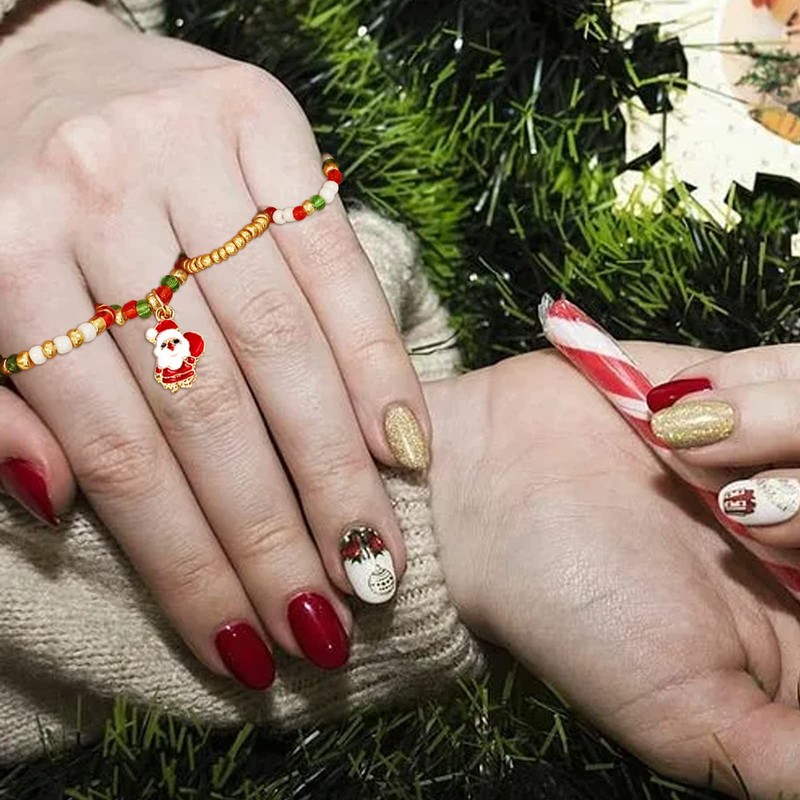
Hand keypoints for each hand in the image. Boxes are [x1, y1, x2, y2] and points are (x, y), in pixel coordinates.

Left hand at [0, 0, 430, 685]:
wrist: (40, 54)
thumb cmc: (9, 198)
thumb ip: (3, 405)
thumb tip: (59, 505)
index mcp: (3, 256)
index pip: (117, 450)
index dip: (186, 561)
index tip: (243, 643)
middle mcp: (95, 198)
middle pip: (206, 404)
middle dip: (274, 531)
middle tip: (326, 622)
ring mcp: (186, 151)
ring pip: (280, 342)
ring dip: (335, 466)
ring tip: (375, 558)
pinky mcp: (260, 118)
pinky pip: (332, 258)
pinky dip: (375, 357)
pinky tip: (404, 442)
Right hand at [426, 343, 799, 798]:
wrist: (480, 493)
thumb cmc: (570, 608)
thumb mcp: (689, 720)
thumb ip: (787, 762)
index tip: (772, 556)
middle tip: (740, 518)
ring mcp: (785, 460)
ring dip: (787, 433)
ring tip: (689, 456)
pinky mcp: (751, 388)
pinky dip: (762, 387)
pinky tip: (679, 415)